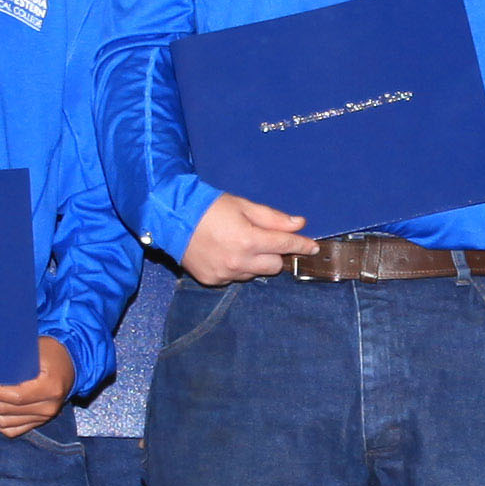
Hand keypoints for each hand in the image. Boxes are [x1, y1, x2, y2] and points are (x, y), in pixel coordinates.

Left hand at [0, 336, 76, 439]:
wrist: (70, 364)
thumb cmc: (49, 352)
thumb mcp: (36, 349)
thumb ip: (14, 360)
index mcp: (51, 387)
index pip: (18, 396)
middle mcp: (48, 407)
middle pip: (7, 411)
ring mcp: (43, 418)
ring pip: (6, 423)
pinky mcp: (37, 423)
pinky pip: (12, 430)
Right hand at [177, 194, 316, 285]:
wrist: (171, 218)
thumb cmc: (208, 207)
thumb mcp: (243, 205)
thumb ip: (272, 218)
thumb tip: (299, 224)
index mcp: (249, 240)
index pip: (285, 245)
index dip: (302, 245)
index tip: (313, 246)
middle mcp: (239, 261)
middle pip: (275, 266)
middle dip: (275, 253)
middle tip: (264, 240)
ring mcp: (225, 274)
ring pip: (255, 273)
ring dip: (255, 261)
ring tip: (238, 244)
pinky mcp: (213, 280)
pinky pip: (236, 277)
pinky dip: (236, 267)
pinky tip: (225, 252)